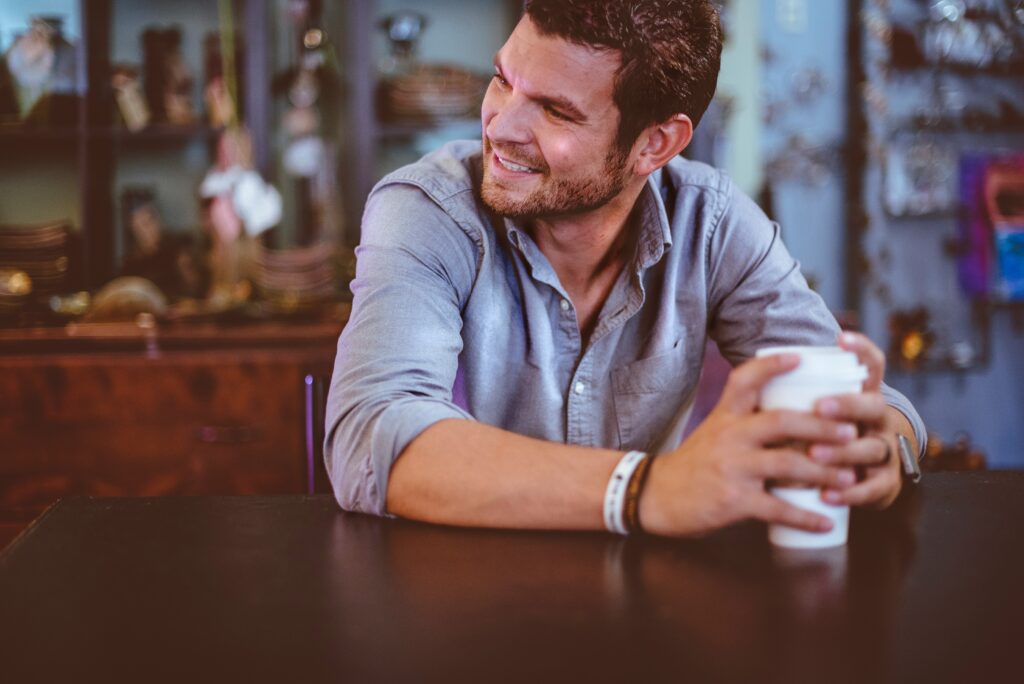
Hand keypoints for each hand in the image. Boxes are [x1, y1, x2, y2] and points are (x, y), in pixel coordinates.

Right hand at [639, 352, 859, 537]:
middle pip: (781, 421)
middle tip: (851, 432)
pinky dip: (805, 517)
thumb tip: (797, 417)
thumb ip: (748, 422)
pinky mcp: (733, 500)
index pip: (746, 380)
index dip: (772, 365)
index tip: (800, 356)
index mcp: (726, 416)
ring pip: (788, 464)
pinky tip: (824, 522)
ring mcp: (732, 467)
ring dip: (825, 472)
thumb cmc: (695, 463)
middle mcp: (729, 436)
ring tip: (850, 478)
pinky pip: (777, 507)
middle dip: (821, 426)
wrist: (657, 495)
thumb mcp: (715, 431)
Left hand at [810, 332, 903, 509]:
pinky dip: (850, 492)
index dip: (862, 349)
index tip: (841, 338)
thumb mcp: (817, 414)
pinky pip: (872, 488)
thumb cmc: (826, 437)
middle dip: (847, 404)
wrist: (863, 478)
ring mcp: (885, 450)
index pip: (872, 365)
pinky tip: (828, 495)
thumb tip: (759, 364)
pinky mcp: (885, 483)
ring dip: (842, 451)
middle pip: (872, 405)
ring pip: (871, 448)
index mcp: (862, 396)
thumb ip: (799, 394)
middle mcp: (879, 419)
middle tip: (819, 406)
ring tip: (815, 454)